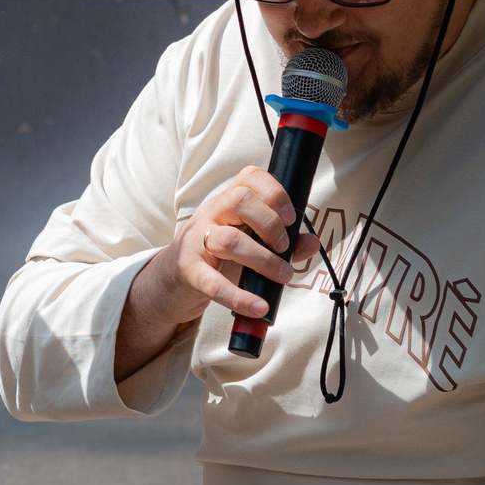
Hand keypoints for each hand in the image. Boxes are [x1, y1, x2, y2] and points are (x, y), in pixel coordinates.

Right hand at [115, 166, 319, 377]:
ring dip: (264, 260)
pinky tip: (259, 306)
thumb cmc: (217, 258)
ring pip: (230, 240)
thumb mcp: (250, 244)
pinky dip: (240, 297)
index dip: (274, 192)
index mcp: (227, 203)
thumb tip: (312, 242)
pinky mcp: (188, 270)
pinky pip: (214, 283)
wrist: (172, 279)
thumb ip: (283, 243)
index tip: (290, 217)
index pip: (249, 179)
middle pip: (240, 201)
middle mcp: (210, 215)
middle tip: (283, 247)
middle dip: (271, 224)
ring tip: (282, 276)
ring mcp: (196, 241)